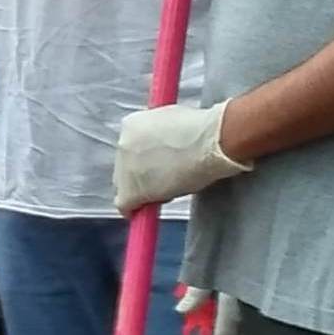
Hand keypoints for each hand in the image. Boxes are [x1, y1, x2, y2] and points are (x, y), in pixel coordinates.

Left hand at [114, 98, 250, 212]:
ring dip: (142, 191)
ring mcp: (125, 167)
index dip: (144, 160)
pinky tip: (147, 214)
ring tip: (168, 190)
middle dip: (140, 176)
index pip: (130, 148)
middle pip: (124, 167)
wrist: (210, 143)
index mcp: (131, 124)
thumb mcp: (174, 120)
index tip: (156, 166)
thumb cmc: (203, 131)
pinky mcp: (131, 190)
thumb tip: (165, 145)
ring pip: (125, 186)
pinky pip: (126, 206)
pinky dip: (135, 211)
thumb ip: (161, 134)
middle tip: (162, 182)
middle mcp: (122, 144)